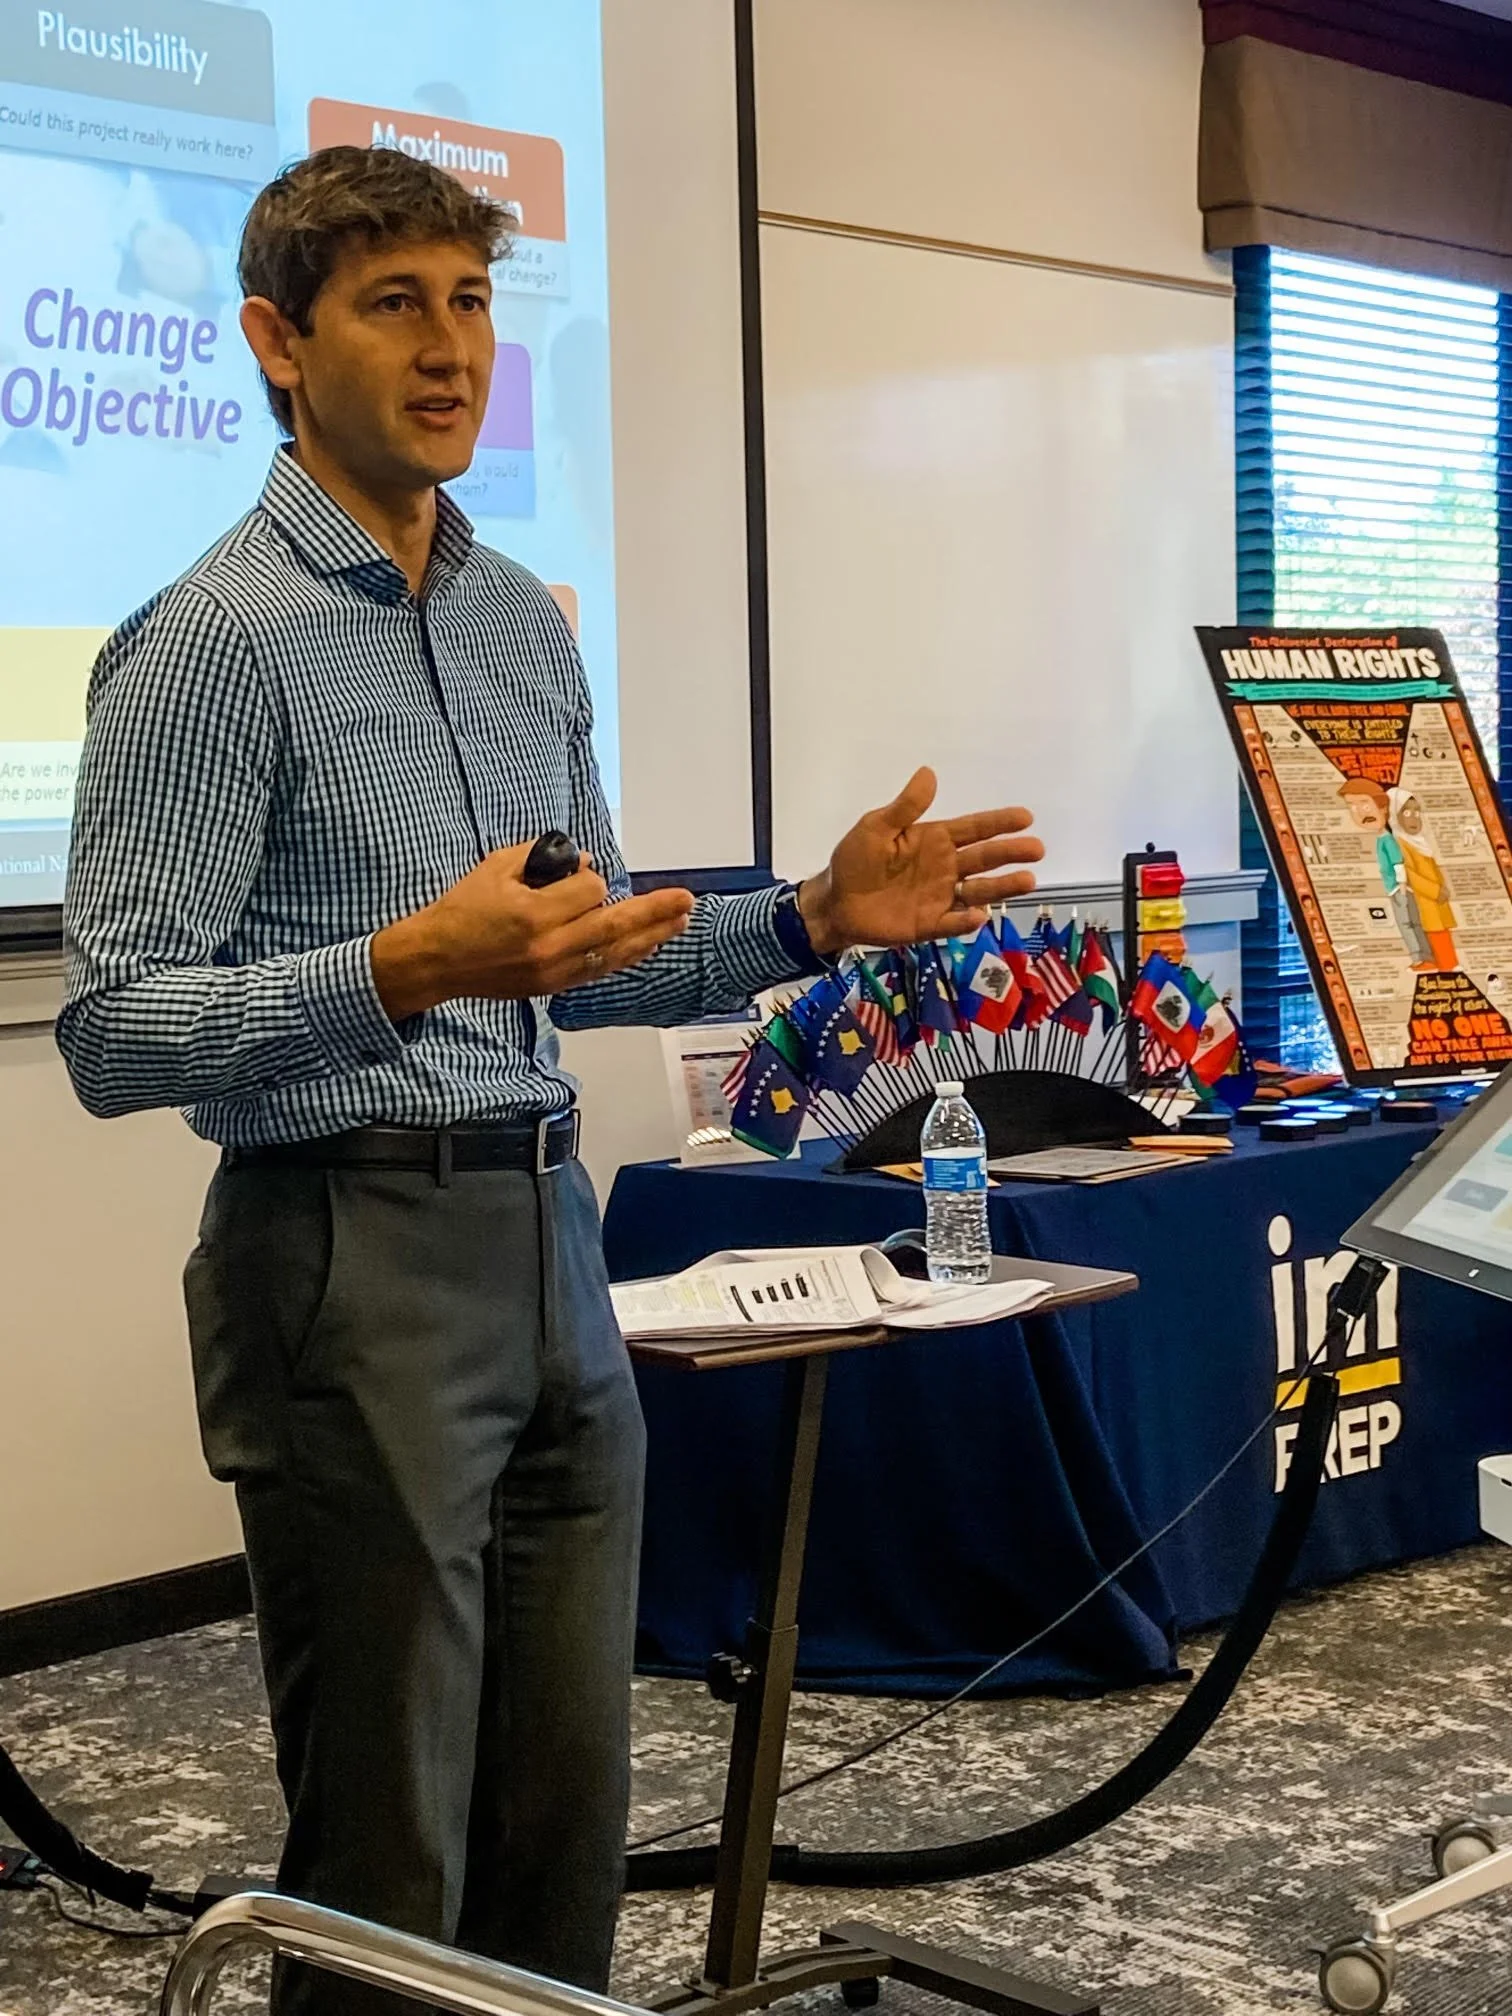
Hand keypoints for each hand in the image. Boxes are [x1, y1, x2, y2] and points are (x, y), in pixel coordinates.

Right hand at [372, 843, 695, 1019]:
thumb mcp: (496, 868)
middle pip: (614, 926)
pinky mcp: (553, 986)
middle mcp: (548, 947)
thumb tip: (586, 862)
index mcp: (532, 915)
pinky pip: (600, 970)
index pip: (588, 891)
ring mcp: (553, 971)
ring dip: (650, 935)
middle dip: (653, 912)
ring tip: (680, 920)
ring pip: (614, 953)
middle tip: (685, 900)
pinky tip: (648, 944)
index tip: (578, 872)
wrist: (437, 961)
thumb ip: (542, 860)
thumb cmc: (461, 910)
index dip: (590, 877)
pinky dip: (627, 956)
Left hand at [797, 767, 1042, 956]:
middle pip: (984, 859)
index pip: (973, 829)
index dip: (998, 823)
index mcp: (934, 840)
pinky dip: (966, 920)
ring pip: (979, 890)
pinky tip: (979, 915)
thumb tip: (929, 773)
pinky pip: (953, 922)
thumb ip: (905, 807)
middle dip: (1011, 853)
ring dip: (1002, 886)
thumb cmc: (855, 861)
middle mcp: (945, 868)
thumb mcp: (875, 828)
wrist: (835, 902)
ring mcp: (940, 897)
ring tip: (1028, 881)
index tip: (1025, 817)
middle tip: (1037, 849)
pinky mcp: (929, 924)